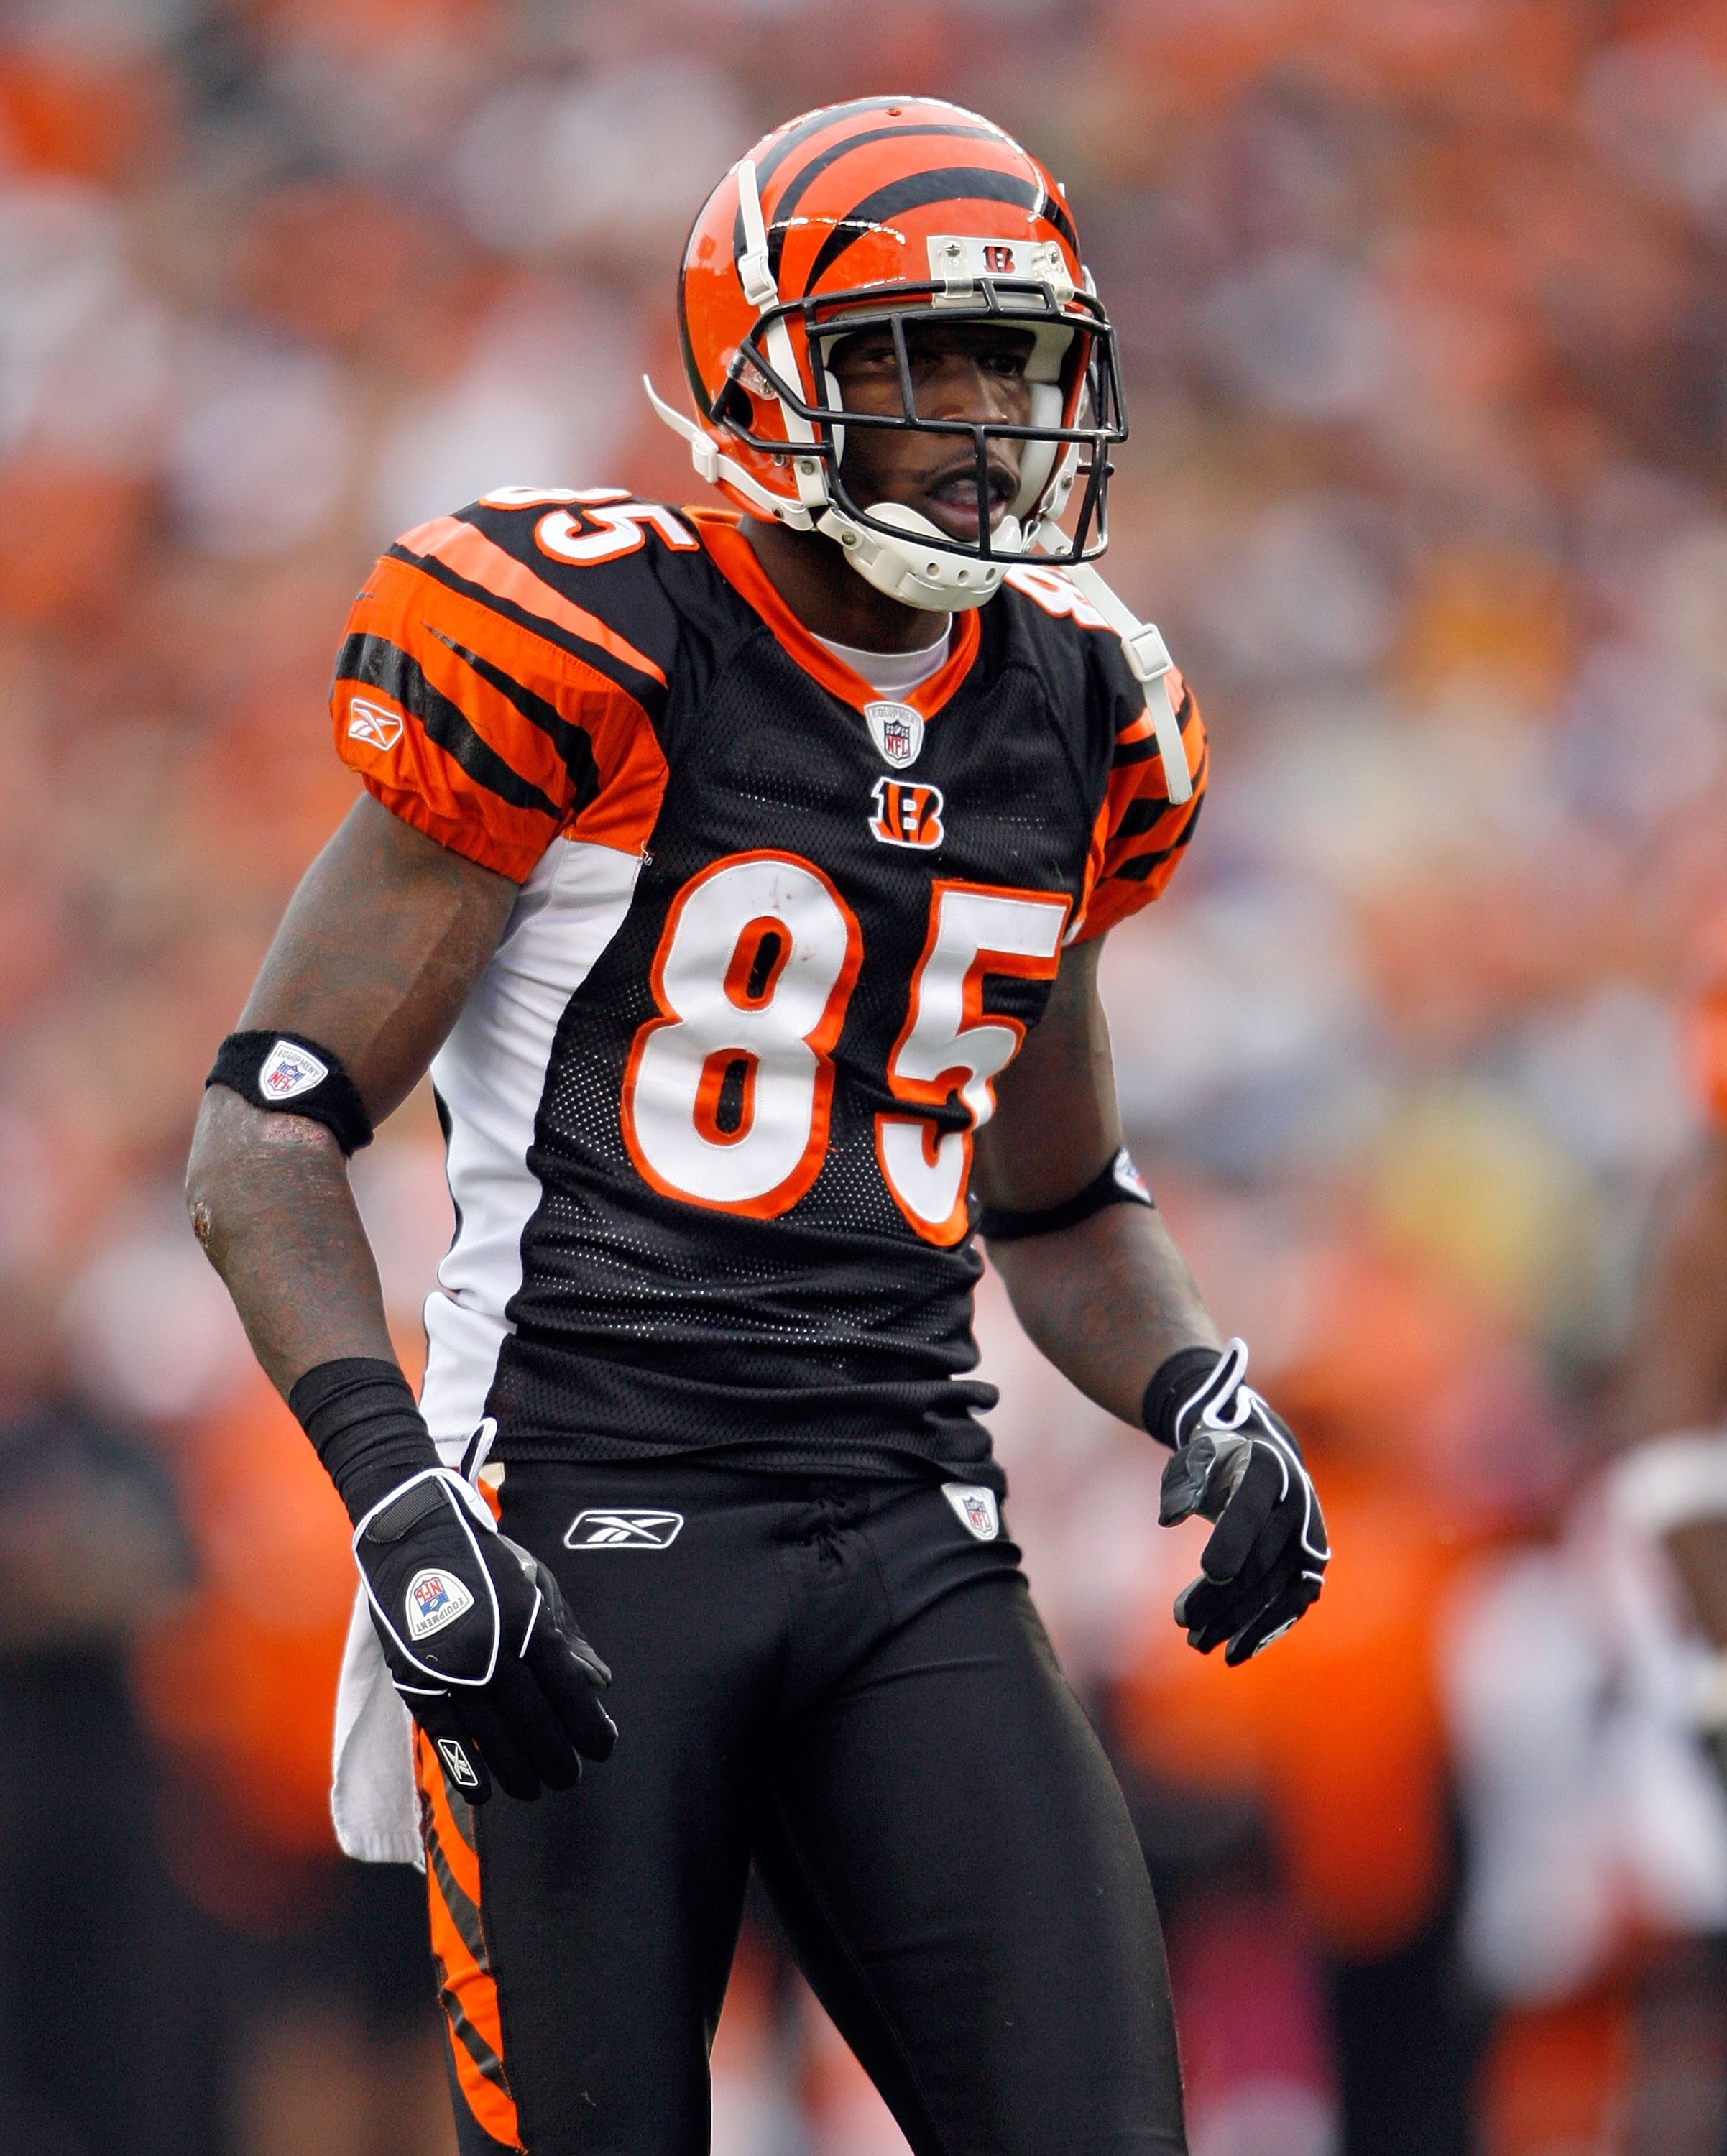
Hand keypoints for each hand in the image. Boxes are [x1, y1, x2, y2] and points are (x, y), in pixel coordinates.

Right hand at [355, 1467, 615, 1800]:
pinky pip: (445, 1734)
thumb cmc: (488, 1560)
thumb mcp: (540, 1585)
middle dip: (556, 1756)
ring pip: (492, 1734)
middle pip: (534, 1720)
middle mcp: (494, 1650)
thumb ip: (570, 1636)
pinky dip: (466, 1767)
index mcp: (530, 1623)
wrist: (416, 1535)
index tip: (602, 1749)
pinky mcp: (417, 1678)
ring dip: (518, 1769)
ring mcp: (453, 1668)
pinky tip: (486, 1793)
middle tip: (569, 1777)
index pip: (568, 1690)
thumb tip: (601, 1683)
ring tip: (536, 1789)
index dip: (588, 1725)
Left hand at [1153, 1339, 1328, 1663]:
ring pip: (1278, 1590)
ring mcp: (1308, 1537)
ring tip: (1199, 1644)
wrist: (1260, 1455)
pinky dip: (1267, 1629)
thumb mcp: (1193, 1457)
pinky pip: (1293, 1602)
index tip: (1210, 1571)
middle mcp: (1296, 1504)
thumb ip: (1180, 1482)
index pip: (1251, 1507)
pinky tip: (1236, 1652)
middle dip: (1221, 1596)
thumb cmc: (1215, 1458)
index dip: (1234, 1538)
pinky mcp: (1310, 1565)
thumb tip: (1169, 1519)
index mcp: (1267, 1469)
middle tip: (1180, 1621)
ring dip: (1241, 1622)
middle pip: (1260, 1559)